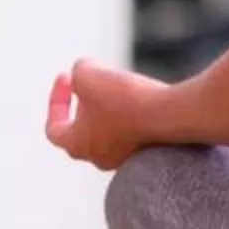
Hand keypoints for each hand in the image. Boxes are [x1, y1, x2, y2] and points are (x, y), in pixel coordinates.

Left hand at [44, 60, 171, 170]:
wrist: (174, 115)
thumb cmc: (125, 100)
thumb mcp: (88, 74)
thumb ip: (78, 70)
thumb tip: (84, 71)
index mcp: (77, 145)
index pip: (54, 128)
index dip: (56, 100)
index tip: (66, 77)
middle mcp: (100, 157)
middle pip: (84, 131)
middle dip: (86, 104)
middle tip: (94, 83)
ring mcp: (127, 158)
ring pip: (112, 132)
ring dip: (112, 110)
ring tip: (121, 87)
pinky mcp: (152, 152)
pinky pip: (136, 133)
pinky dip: (135, 116)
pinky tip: (144, 98)